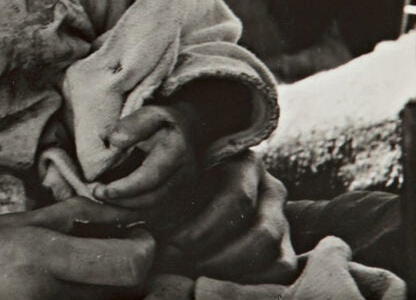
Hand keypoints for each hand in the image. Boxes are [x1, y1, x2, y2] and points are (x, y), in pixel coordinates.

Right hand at [0, 198, 155, 299]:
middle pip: (132, 290)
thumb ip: (70, 217)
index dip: (146, 247)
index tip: (136, 230)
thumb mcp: (19, 222)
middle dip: (137, 265)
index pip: (133, 266)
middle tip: (122, 242)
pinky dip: (93, 293)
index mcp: (45, 256)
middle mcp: (53, 294)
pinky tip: (76, 277)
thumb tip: (116, 208)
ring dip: (117, 283)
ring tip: (93, 260)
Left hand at [90, 105, 196, 210]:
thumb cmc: (166, 121)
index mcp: (177, 152)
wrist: (190, 131)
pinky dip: (132, 211)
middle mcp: (184, 176)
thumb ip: (134, 124)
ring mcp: (183, 190)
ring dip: (124, 208)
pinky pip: (153, 211)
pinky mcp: (178, 198)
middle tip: (95, 194)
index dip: (126, 187)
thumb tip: (114, 141)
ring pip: (152, 209)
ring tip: (101, 198)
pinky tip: (113, 205)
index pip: (150, 177)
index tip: (102, 190)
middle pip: (151, 199)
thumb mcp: (152, 113)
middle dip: (121, 201)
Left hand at [163, 152, 295, 282]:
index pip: (237, 197)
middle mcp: (271, 189)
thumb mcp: (180, 182)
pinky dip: (253, 282)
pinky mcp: (287, 245)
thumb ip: (172, 201)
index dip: (206, 227)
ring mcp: (282, 219)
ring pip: (274, 254)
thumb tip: (158, 237)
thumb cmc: (184, 184)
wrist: (204, 187)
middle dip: (221, 256)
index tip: (175, 244)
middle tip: (186, 265)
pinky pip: (281, 268)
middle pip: (261, 231)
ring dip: (234, 272)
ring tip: (198, 274)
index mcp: (245, 164)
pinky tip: (220, 281)